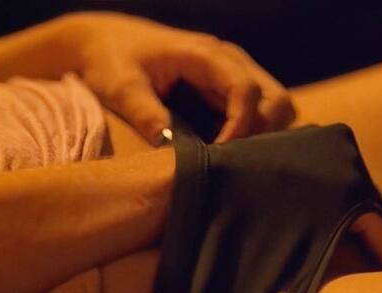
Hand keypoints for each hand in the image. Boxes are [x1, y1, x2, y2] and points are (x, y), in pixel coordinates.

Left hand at [67, 12, 295, 142]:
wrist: (105, 42)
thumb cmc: (111, 60)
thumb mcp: (121, 88)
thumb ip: (146, 115)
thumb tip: (173, 148)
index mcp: (206, 54)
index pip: (246, 91)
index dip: (240, 128)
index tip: (217, 156)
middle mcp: (229, 60)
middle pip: (277, 100)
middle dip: (262, 135)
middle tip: (229, 162)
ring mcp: (233, 74)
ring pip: (276, 108)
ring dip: (262, 137)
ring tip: (227, 159)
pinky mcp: (227, 89)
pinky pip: (258, 114)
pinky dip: (251, 136)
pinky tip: (223, 153)